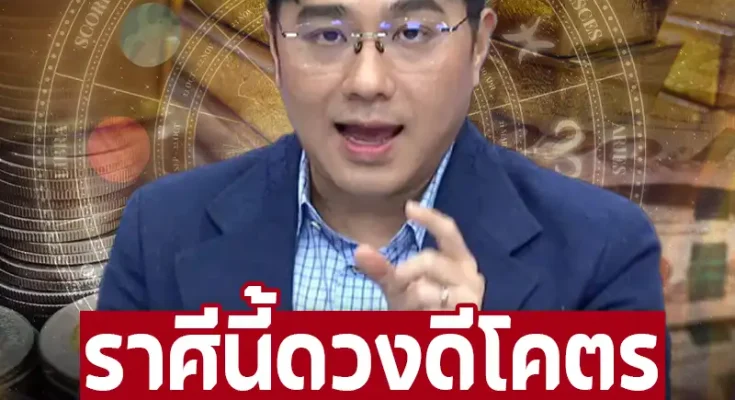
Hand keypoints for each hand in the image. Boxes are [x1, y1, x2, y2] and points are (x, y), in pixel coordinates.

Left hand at [354, 201, 484, 309]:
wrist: (433, 342)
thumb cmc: (419, 308)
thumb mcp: (398, 285)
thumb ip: (381, 268)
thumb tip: (360, 250)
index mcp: (459, 259)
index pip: (449, 231)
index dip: (430, 218)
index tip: (408, 207)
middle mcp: (470, 274)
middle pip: (430, 259)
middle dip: (405, 272)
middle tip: (396, 285)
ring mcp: (470, 297)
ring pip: (425, 289)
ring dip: (409, 299)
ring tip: (413, 309)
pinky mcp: (464, 318)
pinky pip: (429, 311)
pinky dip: (419, 314)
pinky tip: (424, 317)